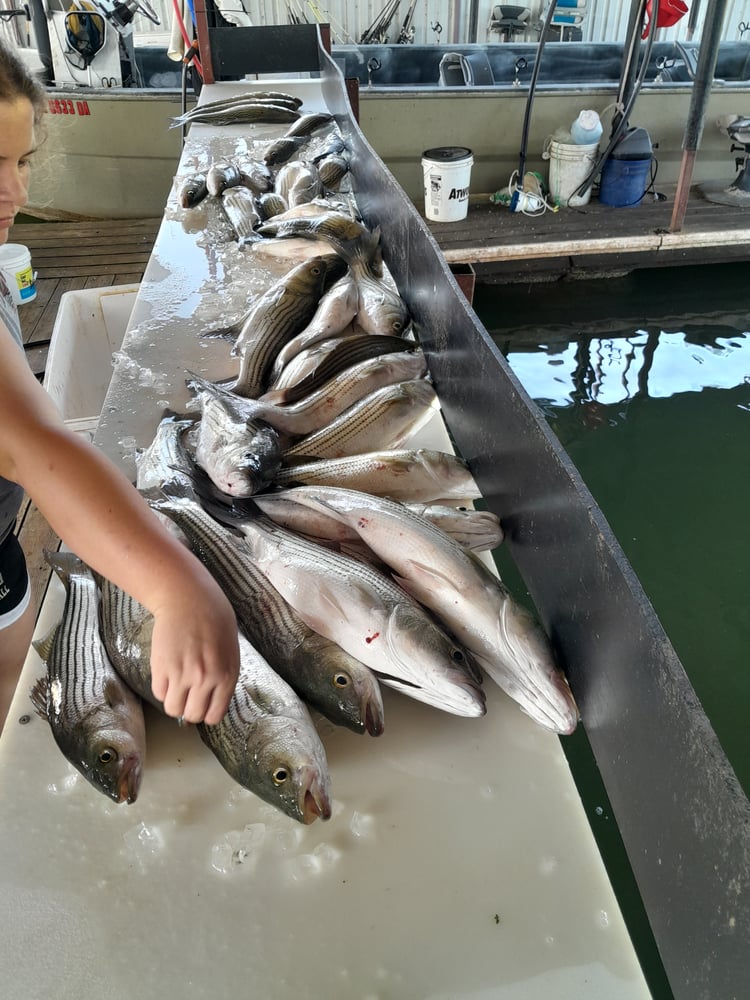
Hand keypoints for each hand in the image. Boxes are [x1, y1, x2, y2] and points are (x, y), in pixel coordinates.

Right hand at [149, 579, 239, 725]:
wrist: (190, 600)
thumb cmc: (214, 624)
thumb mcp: (229, 654)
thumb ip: (222, 681)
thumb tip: (210, 706)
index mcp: (227, 676)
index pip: (214, 715)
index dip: (206, 713)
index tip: (202, 705)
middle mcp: (206, 679)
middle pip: (192, 715)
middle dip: (189, 709)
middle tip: (188, 695)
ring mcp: (182, 674)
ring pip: (173, 709)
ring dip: (174, 701)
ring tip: (177, 684)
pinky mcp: (162, 667)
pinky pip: (159, 693)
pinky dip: (162, 688)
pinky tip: (168, 672)